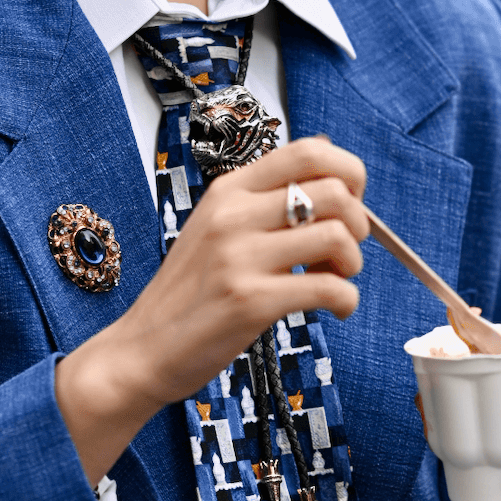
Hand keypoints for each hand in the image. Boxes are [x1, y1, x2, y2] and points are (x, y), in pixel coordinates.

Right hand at [55, 138, 368, 483]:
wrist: (142, 349)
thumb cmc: (189, 293)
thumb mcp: (217, 227)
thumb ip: (264, 199)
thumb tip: (331, 163)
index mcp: (229, 190)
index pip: (308, 151)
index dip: (349, 172)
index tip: (350, 203)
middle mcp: (233, 214)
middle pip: (335, 191)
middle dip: (359, 223)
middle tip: (343, 251)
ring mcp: (239, 257)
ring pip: (338, 236)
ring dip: (352, 264)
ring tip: (334, 280)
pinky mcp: (250, 301)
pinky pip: (329, 288)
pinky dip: (346, 301)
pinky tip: (334, 310)